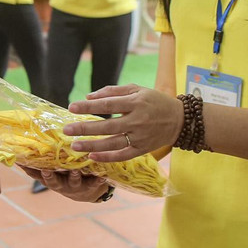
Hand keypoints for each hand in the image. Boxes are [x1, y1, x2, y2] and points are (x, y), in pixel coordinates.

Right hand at [20, 165, 108, 202]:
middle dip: (49, 177)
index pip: (36, 175)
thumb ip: (45, 159)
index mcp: (51, 179)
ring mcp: (76, 186)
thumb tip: (27, 142)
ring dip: (73, 177)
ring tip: (75, 170)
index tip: (23, 163)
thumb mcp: (55, 171)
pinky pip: (94, 184)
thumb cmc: (66, 175)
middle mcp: (62, 185)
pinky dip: (97, 180)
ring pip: (73, 182)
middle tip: (46, 170)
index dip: (29, 170)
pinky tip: (101, 176)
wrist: (87, 192)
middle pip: (53, 182)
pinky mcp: (91, 187)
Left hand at [64, 84, 183, 162]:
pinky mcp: (143, 149)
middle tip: (66, 129)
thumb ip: (113, 92)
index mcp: (136, 102)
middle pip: (107, 126)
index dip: (89, 107)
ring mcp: (141, 137)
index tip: (71, 107)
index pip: (108, 104)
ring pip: (113, 144)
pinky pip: (123, 155)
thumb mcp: (137, 89)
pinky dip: (107, 157)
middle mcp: (138, 120)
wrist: (180, 120)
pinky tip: (92, 156)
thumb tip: (88, 97)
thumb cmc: (155, 101)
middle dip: (85, 128)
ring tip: (75, 146)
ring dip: (92, 145)